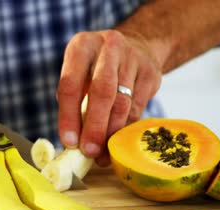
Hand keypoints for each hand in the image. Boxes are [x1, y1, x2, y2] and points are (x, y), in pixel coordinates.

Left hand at [57, 30, 161, 165]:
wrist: (136, 46)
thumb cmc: (96, 68)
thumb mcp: (79, 74)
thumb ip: (73, 102)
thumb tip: (72, 142)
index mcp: (81, 47)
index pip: (70, 85)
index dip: (68, 116)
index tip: (69, 141)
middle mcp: (108, 47)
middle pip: (101, 92)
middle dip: (94, 126)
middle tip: (89, 151)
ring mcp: (133, 57)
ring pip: (122, 102)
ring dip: (111, 132)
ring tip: (102, 153)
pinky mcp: (151, 72)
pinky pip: (138, 107)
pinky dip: (126, 128)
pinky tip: (117, 141)